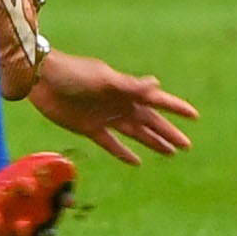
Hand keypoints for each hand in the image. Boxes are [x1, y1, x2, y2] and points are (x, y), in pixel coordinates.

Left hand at [21, 49, 196, 165]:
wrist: (42, 79)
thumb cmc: (74, 73)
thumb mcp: (103, 79)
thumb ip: (128, 85)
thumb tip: (156, 84)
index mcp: (126, 90)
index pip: (157, 100)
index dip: (175, 107)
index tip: (194, 116)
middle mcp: (119, 104)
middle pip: (150, 121)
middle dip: (168, 132)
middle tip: (187, 145)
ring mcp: (106, 117)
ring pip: (135, 134)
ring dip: (152, 142)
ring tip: (170, 153)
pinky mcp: (90, 129)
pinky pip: (112, 144)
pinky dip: (124, 152)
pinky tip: (137, 161)